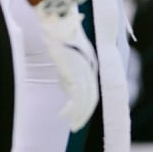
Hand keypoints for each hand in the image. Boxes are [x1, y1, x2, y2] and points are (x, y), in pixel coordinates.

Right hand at [35, 2, 99, 131]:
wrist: (60, 25)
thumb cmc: (61, 38)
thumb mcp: (68, 58)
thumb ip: (70, 74)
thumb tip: (69, 90)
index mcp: (92, 66)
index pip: (93, 91)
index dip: (88, 106)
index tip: (80, 116)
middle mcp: (91, 70)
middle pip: (92, 99)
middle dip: (84, 115)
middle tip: (76, 126)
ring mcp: (85, 72)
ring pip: (87, 100)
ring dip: (79, 115)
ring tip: (72, 125)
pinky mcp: (77, 73)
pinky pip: (78, 96)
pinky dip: (72, 108)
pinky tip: (64, 115)